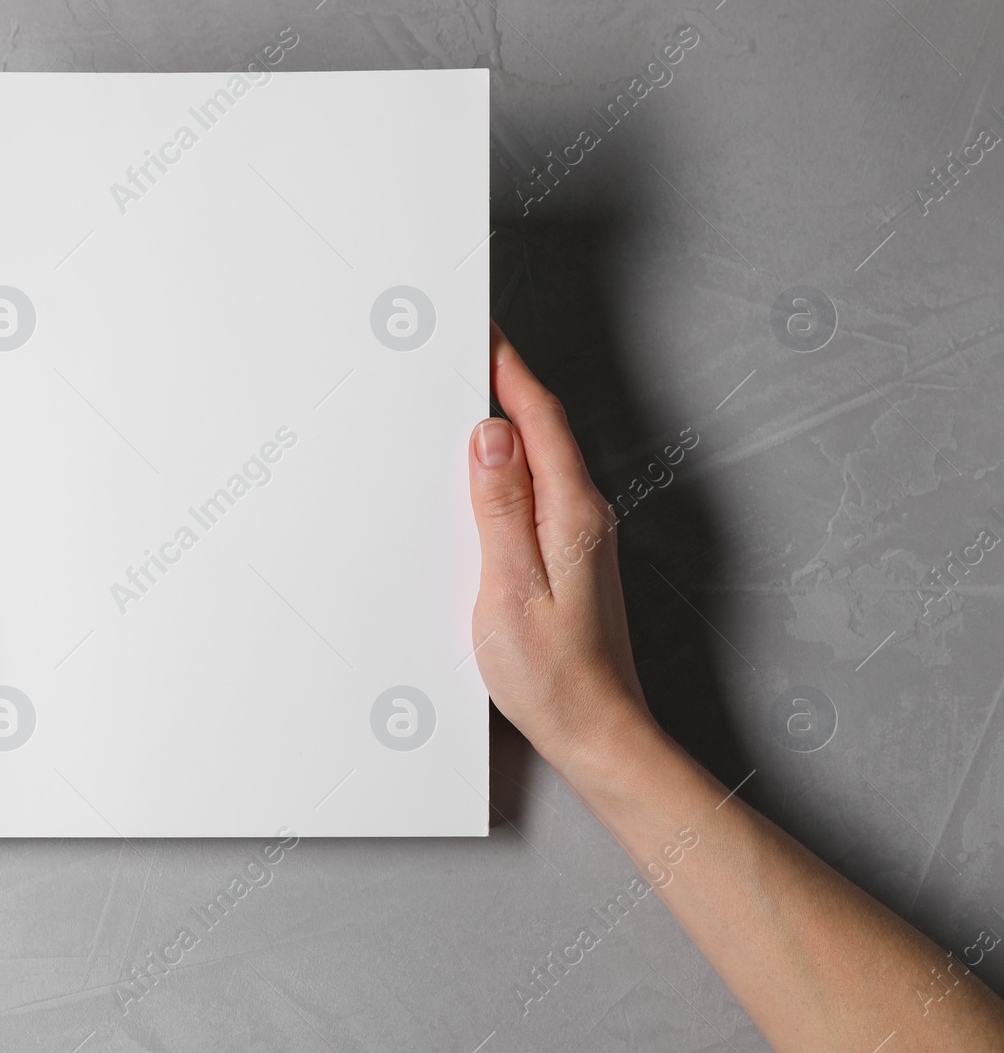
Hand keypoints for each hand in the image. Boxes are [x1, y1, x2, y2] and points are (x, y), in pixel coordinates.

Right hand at [468, 322, 654, 770]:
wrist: (597, 732)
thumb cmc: (553, 675)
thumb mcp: (510, 587)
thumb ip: (500, 507)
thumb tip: (491, 435)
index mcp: (571, 513)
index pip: (538, 419)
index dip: (509, 369)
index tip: (482, 331)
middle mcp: (584, 516)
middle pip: (542, 430)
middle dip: (504, 384)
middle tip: (467, 350)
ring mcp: (580, 538)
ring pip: (540, 460)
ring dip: (506, 425)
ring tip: (469, 396)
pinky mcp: (570, 560)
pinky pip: (537, 493)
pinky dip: (508, 468)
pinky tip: (485, 475)